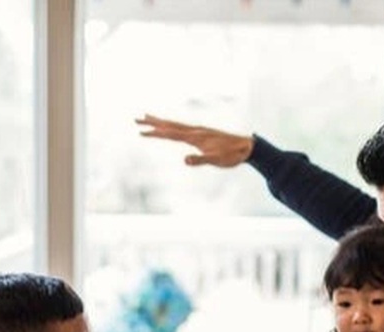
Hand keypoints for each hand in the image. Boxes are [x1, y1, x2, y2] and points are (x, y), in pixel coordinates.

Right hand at [135, 114, 254, 167]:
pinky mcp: (202, 134)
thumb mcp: (217, 160)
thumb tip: (185, 160)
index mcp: (196, 136)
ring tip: (147, 118)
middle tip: (136, 120)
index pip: (171, 134)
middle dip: (153, 123)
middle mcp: (195, 131)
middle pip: (170, 125)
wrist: (247, 147)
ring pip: (175, 125)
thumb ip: (201, 160)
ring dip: (160, 122)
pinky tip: (169, 128)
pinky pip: (182, 128)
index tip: (141, 132)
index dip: (156, 133)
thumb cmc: (232, 155)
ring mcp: (199, 131)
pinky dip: (171, 126)